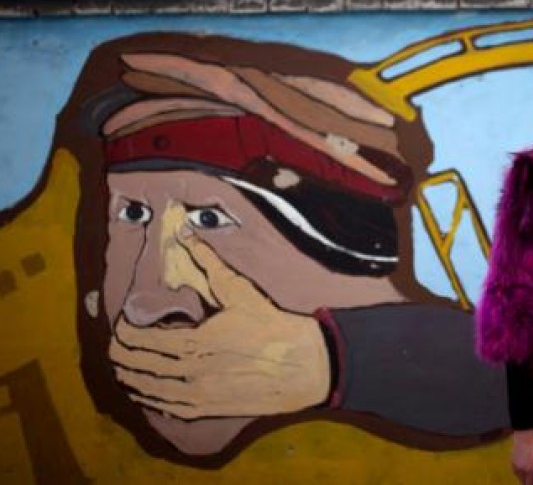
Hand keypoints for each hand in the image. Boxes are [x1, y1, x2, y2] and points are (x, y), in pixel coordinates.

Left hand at [109, 232, 331, 418]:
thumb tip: (185, 234)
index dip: (123, 329)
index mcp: (192, 342)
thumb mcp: (239, 290)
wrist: (303, 364)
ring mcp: (195, 395)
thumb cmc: (271, 325)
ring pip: (144, 389)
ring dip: (128, 374)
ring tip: (123, 362)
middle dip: (120, 351)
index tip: (123, 320)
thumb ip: (208, 262)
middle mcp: (188, 372)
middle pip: (135, 365)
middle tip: (118, 340)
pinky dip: (146, 396)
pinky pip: (162, 406)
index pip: (138, 340)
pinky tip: (142, 387)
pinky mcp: (205, 409)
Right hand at [511, 429, 532, 484]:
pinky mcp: (512, 462)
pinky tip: (526, 463)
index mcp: (529, 470)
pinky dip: (522, 471)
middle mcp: (520, 471)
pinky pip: (518, 471)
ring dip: (526, 476)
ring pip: (521, 477)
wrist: (525, 433)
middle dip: (531, 481)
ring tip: (531, 467)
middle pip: (525, 482)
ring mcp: (515, 467)